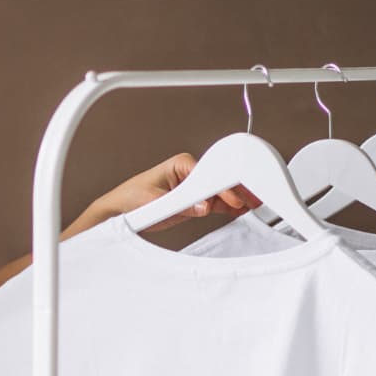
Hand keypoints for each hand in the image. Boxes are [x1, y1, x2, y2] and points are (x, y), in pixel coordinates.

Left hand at [92, 152, 262, 233]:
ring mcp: (194, 187)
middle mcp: (190, 172)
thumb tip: (204, 206)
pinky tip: (242, 210)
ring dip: (238, 199)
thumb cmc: (132, 198)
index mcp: (181, 164)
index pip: (208, 175)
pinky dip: (229, 207)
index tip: (234, 199)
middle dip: (237, 190)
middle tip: (254, 199)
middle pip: (219, 181)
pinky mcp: (194, 200)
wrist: (120, 210)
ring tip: (255, 204)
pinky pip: (216, 203)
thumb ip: (181, 205)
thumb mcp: (154, 202)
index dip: (222, 188)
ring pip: (221, 192)